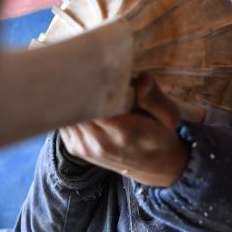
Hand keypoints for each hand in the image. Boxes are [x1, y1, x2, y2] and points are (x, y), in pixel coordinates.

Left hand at [59, 73, 188, 186]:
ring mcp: (84, 147)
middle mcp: (99, 142)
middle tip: (76, 63)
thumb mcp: (169, 117)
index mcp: (123, 132)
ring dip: (67, 96)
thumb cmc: (160, 136)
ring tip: (72, 76)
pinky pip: (63, 122)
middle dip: (74, 85)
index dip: (88, 83)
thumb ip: (155, 98)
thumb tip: (142, 78)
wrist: (153, 167)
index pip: (94, 103)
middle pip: (74, 107)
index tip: (88, 64)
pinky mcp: (75, 148)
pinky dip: (65, 109)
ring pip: (64, 114)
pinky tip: (73, 96)